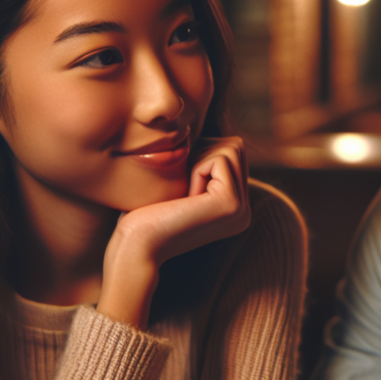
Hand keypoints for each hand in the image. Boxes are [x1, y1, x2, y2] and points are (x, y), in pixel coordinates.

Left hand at [97, 137, 250, 328]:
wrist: (136, 248)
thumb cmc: (146, 215)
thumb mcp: (179, 184)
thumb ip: (201, 163)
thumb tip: (212, 131)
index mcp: (235, 207)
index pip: (232, 152)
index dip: (201, 154)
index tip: (181, 186)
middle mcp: (245, 210)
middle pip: (236, 146)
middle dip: (203, 153)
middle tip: (183, 186)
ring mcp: (242, 209)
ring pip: (231, 148)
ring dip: (200, 160)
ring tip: (184, 193)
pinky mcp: (232, 205)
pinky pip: (219, 159)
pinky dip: (196, 169)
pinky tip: (185, 199)